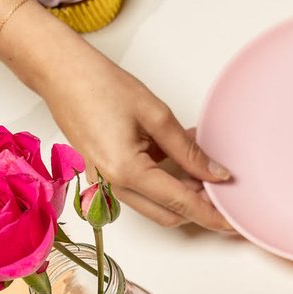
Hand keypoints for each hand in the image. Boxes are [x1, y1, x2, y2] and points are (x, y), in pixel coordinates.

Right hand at [35, 46, 233, 231]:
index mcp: (126, 172)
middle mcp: (112, 185)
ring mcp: (105, 183)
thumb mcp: (156, 115)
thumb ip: (188, 150)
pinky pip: (141, 190)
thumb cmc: (97, 84)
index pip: (182, 204)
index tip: (234, 222)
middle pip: (169, 214)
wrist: (58, 71)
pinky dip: (165, 182)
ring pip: (156, 205)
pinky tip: (181, 159)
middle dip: (199, 208)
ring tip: (204, 168)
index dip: (212, 215)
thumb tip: (216, 174)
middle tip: (224, 192)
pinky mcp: (104, 175)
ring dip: (183, 194)